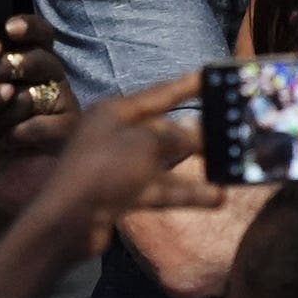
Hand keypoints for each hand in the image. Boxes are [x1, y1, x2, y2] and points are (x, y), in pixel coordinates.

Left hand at [0, 15, 76, 232]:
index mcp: (28, 64)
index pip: (38, 35)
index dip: (28, 27)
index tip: (8, 27)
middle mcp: (49, 79)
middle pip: (40, 59)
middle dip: (8, 65)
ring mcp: (62, 104)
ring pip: (40, 91)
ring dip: (9, 103)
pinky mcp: (68, 132)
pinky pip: (47, 124)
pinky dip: (22, 130)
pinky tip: (3, 140)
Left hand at [21, 71, 212, 255]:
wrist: (67, 221)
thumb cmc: (104, 170)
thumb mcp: (144, 146)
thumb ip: (175, 138)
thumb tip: (197, 134)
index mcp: (115, 111)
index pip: (158, 94)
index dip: (186, 86)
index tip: (210, 76)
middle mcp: (117, 134)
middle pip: (164, 130)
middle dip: (196, 134)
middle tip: (229, 131)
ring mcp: (120, 166)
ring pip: (165, 163)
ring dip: (196, 169)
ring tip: (230, 169)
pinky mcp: (123, 194)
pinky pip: (160, 188)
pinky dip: (185, 192)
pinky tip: (216, 198)